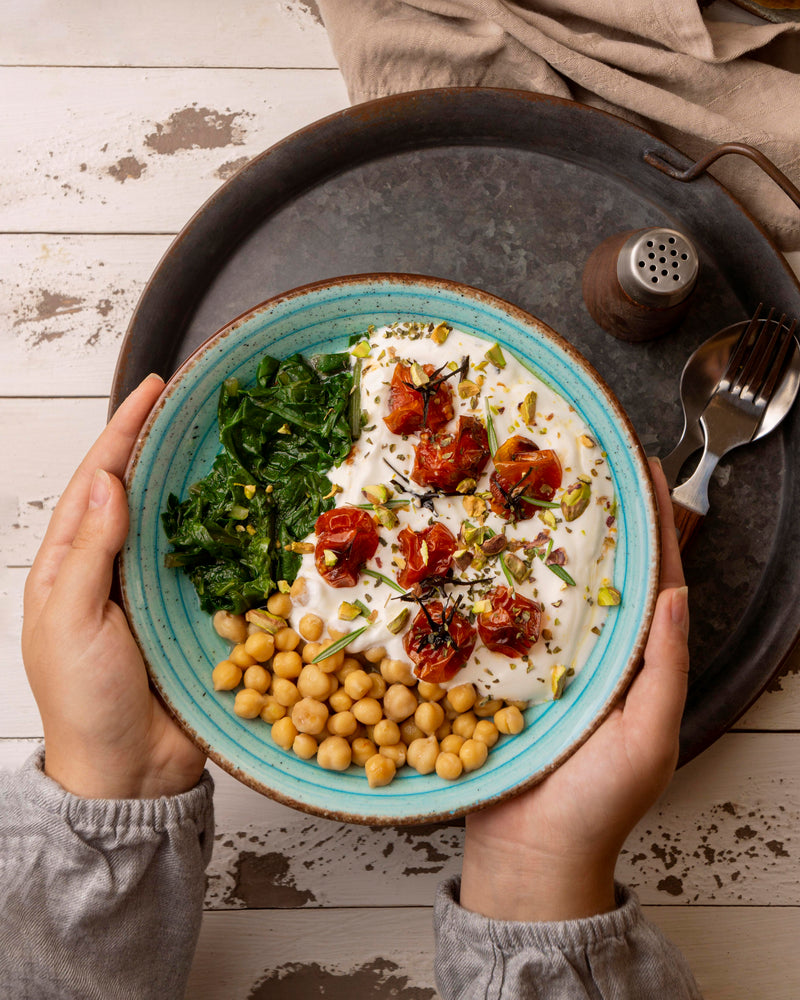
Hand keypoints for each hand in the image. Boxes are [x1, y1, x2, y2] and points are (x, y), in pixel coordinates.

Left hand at [22, 375, 206, 798]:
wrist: (128, 775)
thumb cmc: (85, 702)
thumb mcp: (71, 621)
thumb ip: (89, 551)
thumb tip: (106, 479)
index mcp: (72, 565)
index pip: (99, 481)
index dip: (124, 431)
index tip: (155, 388)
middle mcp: (115, 569)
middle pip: (141, 491)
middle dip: (165, 445)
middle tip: (199, 405)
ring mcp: (156, 591)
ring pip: (181, 522)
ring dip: (201, 483)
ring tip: (230, 445)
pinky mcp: (194, 615)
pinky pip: (214, 564)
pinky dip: (230, 535)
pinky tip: (251, 513)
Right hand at [460, 458, 688, 921]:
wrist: (528, 857)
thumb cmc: (598, 807)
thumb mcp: (649, 740)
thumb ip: (666, 670)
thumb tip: (678, 593)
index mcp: (640, 661)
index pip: (655, 577)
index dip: (654, 522)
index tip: (641, 467)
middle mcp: (597, 653)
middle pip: (598, 569)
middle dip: (593, 515)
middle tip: (574, 459)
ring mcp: (546, 662)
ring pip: (545, 586)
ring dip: (539, 539)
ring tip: (523, 488)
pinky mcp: (500, 674)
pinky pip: (497, 619)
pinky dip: (490, 583)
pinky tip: (474, 550)